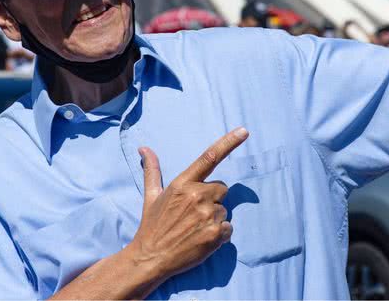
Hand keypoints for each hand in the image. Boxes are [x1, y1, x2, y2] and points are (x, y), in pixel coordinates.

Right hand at [128, 127, 248, 279]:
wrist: (151, 257)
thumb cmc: (152, 225)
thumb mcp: (152, 196)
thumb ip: (152, 170)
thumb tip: (144, 149)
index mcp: (183, 184)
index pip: (209, 157)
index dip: (229, 142)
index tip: (244, 131)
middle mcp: (197, 195)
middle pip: (221, 189)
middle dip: (212, 199)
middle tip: (194, 214)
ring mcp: (208, 215)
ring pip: (224, 210)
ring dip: (215, 218)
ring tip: (195, 229)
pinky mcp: (216, 234)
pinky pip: (229, 228)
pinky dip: (220, 235)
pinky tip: (202, 239)